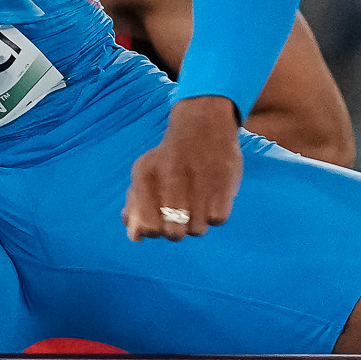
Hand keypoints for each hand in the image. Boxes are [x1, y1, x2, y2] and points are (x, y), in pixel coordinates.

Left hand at [123, 97, 243, 240]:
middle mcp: (171, 175)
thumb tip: (135, 236)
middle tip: (180, 216)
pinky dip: (215, 214)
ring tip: (197, 204)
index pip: (148, 227)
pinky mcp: (225, 181)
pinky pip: (218, 219)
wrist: (203, 123)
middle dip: (176, 231)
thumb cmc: (170, 156)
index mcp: (146, 174)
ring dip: (197, 224)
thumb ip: (135, 205)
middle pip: (174, 234)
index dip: (154, 231)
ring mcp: (199, 179)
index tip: (158, 222)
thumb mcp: (145, 172)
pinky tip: (211, 198)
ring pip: (197, 230)